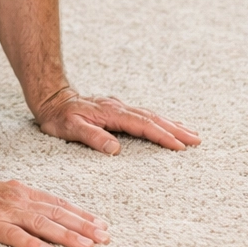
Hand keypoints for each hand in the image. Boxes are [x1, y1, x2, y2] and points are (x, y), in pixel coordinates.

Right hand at [0, 172, 109, 246]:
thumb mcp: (0, 190)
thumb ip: (21, 198)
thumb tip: (42, 208)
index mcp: (21, 192)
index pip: (58, 203)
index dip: (81, 214)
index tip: (101, 224)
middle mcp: (17, 200)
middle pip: (56, 213)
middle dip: (83, 225)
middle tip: (105, 237)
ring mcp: (4, 212)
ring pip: (42, 224)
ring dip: (66, 235)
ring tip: (87, 245)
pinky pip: (14, 235)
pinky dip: (32, 243)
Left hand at [35, 88, 200, 153]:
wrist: (51, 97)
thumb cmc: (58, 116)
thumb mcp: (69, 128)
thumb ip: (91, 137)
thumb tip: (115, 149)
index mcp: (111, 113)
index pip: (142, 126)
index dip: (161, 136)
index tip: (179, 146)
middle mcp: (118, 108)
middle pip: (152, 119)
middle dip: (175, 129)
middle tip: (197, 140)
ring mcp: (119, 107)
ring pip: (150, 116)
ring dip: (171, 124)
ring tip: (191, 133)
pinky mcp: (117, 109)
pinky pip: (143, 115)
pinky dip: (159, 121)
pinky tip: (167, 125)